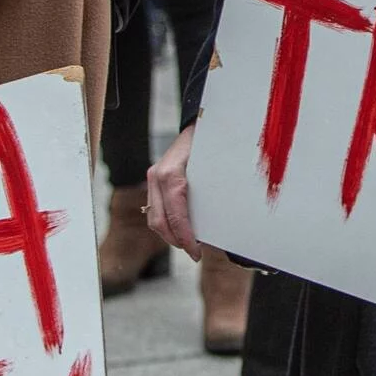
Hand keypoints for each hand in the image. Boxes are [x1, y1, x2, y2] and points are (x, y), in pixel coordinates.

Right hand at [146, 124, 203, 255]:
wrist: (197, 123)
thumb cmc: (210, 142)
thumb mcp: (215, 164)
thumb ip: (214, 190)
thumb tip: (223, 221)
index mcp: (171, 173)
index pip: (174, 213)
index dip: (185, 235)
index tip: (196, 251)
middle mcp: (157, 176)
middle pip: (160, 220)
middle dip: (177, 240)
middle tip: (195, 253)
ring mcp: (153, 178)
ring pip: (154, 218)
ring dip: (170, 235)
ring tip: (189, 244)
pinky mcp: (154, 181)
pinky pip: (155, 209)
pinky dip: (166, 224)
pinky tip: (181, 230)